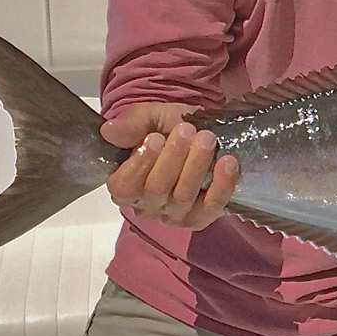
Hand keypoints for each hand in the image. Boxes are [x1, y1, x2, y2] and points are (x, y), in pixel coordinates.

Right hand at [102, 102, 239, 230]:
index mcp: (124, 186)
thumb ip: (130, 125)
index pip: (124, 186)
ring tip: (207, 138)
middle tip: (187, 130)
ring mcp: (175, 215)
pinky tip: (227, 162)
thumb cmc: (166, 127)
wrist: (198, 131)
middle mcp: (147, 206)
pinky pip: (212, 207)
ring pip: (184, 197)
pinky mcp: (201, 217)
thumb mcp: (148, 118)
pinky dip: (221, 185)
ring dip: (197, 165)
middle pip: (156, 189)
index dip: (140, 163)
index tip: (155, 138)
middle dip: (173, 157)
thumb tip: (108, 130)